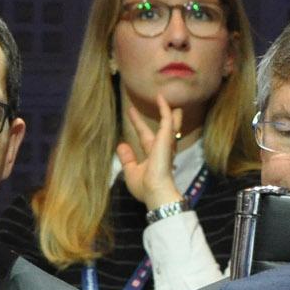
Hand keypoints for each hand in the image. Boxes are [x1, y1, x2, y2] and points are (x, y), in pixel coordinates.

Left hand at [116, 93, 184, 212]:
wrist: (155, 191)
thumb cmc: (144, 186)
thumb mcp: (131, 171)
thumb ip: (127, 158)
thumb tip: (121, 145)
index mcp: (153, 157)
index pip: (145, 138)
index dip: (139, 125)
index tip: (132, 114)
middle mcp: (161, 149)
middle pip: (164, 130)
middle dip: (167, 119)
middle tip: (168, 107)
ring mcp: (165, 143)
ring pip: (168, 124)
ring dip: (168, 112)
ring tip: (167, 99)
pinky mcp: (166, 138)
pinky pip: (165, 120)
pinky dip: (164, 109)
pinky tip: (161, 98)